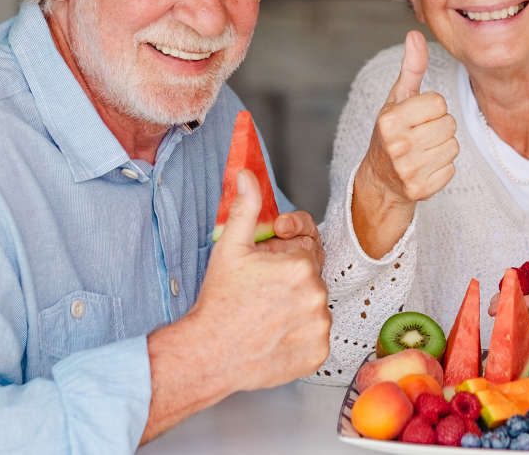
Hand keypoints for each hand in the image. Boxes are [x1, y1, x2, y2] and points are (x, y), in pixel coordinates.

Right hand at [190, 171, 330, 390]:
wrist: (209, 354)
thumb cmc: (219, 302)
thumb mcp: (230, 247)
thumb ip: (246, 207)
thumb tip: (247, 175)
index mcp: (301, 265)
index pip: (305, 252)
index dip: (283, 260)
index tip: (265, 274)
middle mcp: (317, 295)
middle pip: (311, 280)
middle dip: (291, 284)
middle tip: (263, 297)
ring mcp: (320, 326)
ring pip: (315, 308)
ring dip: (298, 309)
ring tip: (267, 317)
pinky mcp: (318, 353)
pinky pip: (317, 337)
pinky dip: (301, 337)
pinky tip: (276, 336)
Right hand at [358, 30, 458, 205]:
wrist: (380, 179)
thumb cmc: (392, 131)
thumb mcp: (398, 98)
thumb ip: (411, 68)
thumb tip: (414, 34)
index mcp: (390, 119)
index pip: (438, 103)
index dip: (432, 108)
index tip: (417, 117)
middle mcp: (396, 145)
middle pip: (449, 125)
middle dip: (440, 127)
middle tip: (421, 134)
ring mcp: (407, 170)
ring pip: (453, 147)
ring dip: (443, 147)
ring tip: (423, 149)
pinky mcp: (419, 190)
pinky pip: (451, 170)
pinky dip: (442, 168)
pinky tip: (425, 167)